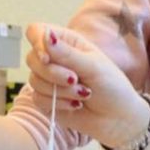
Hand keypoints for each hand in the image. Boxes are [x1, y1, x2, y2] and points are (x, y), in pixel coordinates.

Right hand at [37, 25, 147, 149]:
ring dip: (60, 91)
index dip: (37, 43)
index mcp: (66, 43)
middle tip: (75, 79)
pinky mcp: (46, 100)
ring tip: (83, 94)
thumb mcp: (93, 66)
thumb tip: (46, 35)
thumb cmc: (112, 87)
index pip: (36, 31)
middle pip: (32, 59)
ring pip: (34, 81)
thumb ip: (67, 53)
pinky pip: (38, 99)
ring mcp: (49, 80)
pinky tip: (76, 104)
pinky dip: (59, 103)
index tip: (47, 58)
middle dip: (53, 73)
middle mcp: (54, 59)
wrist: (117, 118)